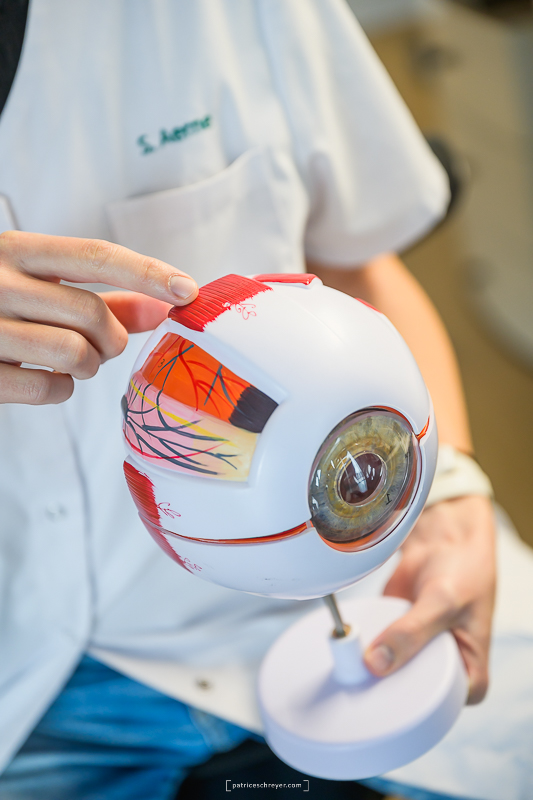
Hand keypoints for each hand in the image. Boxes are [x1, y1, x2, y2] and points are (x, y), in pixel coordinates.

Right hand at [0, 231, 197, 404]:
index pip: (94, 256)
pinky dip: (60, 391)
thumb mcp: (41, 287)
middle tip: (100, 345)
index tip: (188, 291)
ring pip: (75, 354)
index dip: (148, 273)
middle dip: (111, 339)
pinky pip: (48, 390)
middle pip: (92, 314)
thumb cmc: (0, 306)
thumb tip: (166, 307)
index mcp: (15, 250)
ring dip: (88, 366)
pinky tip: (44, 379)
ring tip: (71, 361)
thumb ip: (104, 297)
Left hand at [364, 495, 495, 703]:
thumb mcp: (442, 603)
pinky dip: (359, 647)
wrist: (446, 542)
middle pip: (403, 697)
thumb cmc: (462, 573)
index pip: (436, 710)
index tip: (369, 693)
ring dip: (363, 669)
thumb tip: (375, 664)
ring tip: (344, 659)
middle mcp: (442, 674)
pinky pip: (372, 653)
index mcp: (468, 679)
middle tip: (350, 676)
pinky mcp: (394, 640)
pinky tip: (345, 645)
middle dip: (376, 688)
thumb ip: (412, 632)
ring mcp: (415, 657)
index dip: (402, 707)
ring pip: (385, 677)